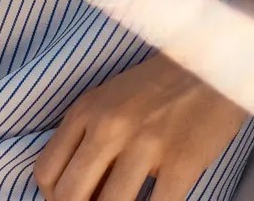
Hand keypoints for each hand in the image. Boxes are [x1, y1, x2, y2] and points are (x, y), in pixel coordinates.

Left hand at [34, 53, 247, 200]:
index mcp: (84, 112)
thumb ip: (85, 139)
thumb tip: (74, 191)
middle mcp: (108, 126)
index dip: (53, 199)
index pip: (46, 172)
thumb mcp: (105, 103)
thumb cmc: (153, 89)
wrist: (208, 67)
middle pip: (70, 195)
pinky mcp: (184, 161)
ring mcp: (146, 144)